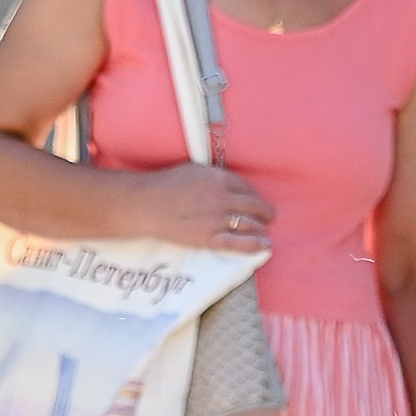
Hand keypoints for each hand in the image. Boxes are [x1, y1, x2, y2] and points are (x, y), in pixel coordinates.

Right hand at [130, 162, 274, 251]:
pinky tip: (265, 245)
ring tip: (265, 231)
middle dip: (266, 213)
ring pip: (250, 224)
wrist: (147, 204)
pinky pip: (238, 242)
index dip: (255, 196)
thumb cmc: (166, 184)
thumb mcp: (195, 170)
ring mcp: (217, 219)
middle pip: (254, 206)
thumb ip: (215, 176)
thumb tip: (228, 183)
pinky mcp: (208, 238)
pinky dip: (254, 244)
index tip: (258, 202)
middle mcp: (222, 198)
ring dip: (262, 228)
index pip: (247, 188)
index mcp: (220, 179)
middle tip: (269, 217)